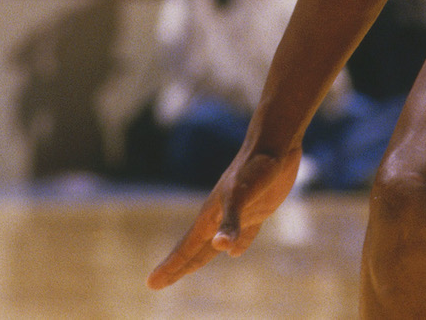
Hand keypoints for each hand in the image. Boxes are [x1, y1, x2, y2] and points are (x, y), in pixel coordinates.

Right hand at [148, 142, 301, 289]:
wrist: (274, 142)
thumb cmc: (256, 168)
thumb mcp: (243, 196)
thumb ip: (232, 222)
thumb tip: (221, 248)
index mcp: (211, 215)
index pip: (186, 248)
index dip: (171, 267)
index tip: (151, 284)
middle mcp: (220, 215)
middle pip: (195, 248)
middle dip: (178, 266)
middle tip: (156, 283)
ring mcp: (238, 211)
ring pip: (215, 242)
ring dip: (201, 256)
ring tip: (190, 268)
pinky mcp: (257, 207)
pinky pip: (242, 233)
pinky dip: (236, 244)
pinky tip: (234, 252)